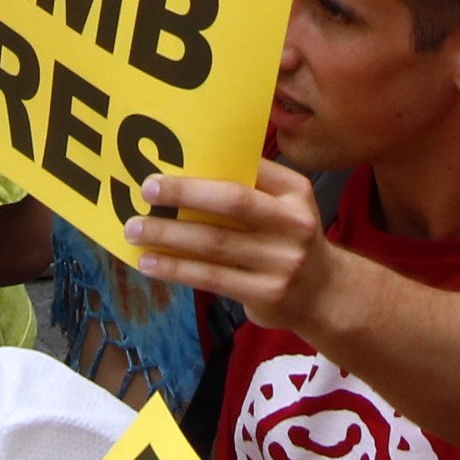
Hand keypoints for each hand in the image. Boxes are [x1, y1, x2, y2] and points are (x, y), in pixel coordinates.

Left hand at [124, 158, 342, 321]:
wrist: (325, 295)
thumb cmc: (289, 240)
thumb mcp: (286, 205)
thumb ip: (252, 187)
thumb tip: (188, 167)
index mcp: (295, 192)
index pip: (249, 170)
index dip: (207, 165)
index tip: (168, 164)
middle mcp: (293, 223)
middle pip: (232, 202)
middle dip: (185, 195)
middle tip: (145, 191)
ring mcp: (282, 261)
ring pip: (215, 244)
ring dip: (169, 236)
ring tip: (134, 231)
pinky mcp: (266, 293)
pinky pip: (212, 277)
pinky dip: (176, 269)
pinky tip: (150, 263)